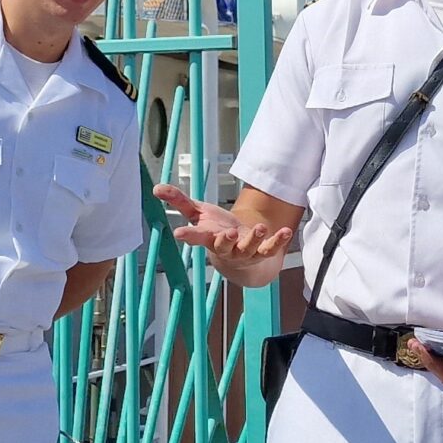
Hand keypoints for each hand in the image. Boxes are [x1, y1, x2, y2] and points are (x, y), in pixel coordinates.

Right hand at [152, 184, 293, 269]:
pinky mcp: (261, 252)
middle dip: (226, 241)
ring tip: (260, 228)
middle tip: (228, 233)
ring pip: (248, 249)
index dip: (187, 236)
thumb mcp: (198, 213)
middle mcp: (225, 248)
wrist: (238, 255)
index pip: (195, 237)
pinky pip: (270, 249)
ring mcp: (244, 252)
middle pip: (223, 246)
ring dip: (254, 239)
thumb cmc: (215, 230)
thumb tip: (156, 188)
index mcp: (207, 238)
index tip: (178, 234)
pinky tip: (286, 232)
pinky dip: (278, 241)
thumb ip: (179, 201)